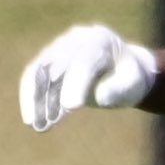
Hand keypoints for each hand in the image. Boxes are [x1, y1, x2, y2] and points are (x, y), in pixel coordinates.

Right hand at [20, 24, 157, 129]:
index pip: (84, 61)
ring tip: (36, 126)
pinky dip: (31, 98)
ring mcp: (58, 46)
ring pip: (39, 72)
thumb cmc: (130, 78)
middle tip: (47, 123)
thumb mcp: (133, 83)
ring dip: (35, 100)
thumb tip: (100, 96)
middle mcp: (75, 39)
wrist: (120, 69)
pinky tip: (32, 119)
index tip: (70, 108)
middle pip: (56, 66)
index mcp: (100, 39)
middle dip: (51, 96)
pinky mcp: (47, 58)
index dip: (75, 83)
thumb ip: (119, 88)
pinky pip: (33, 77)